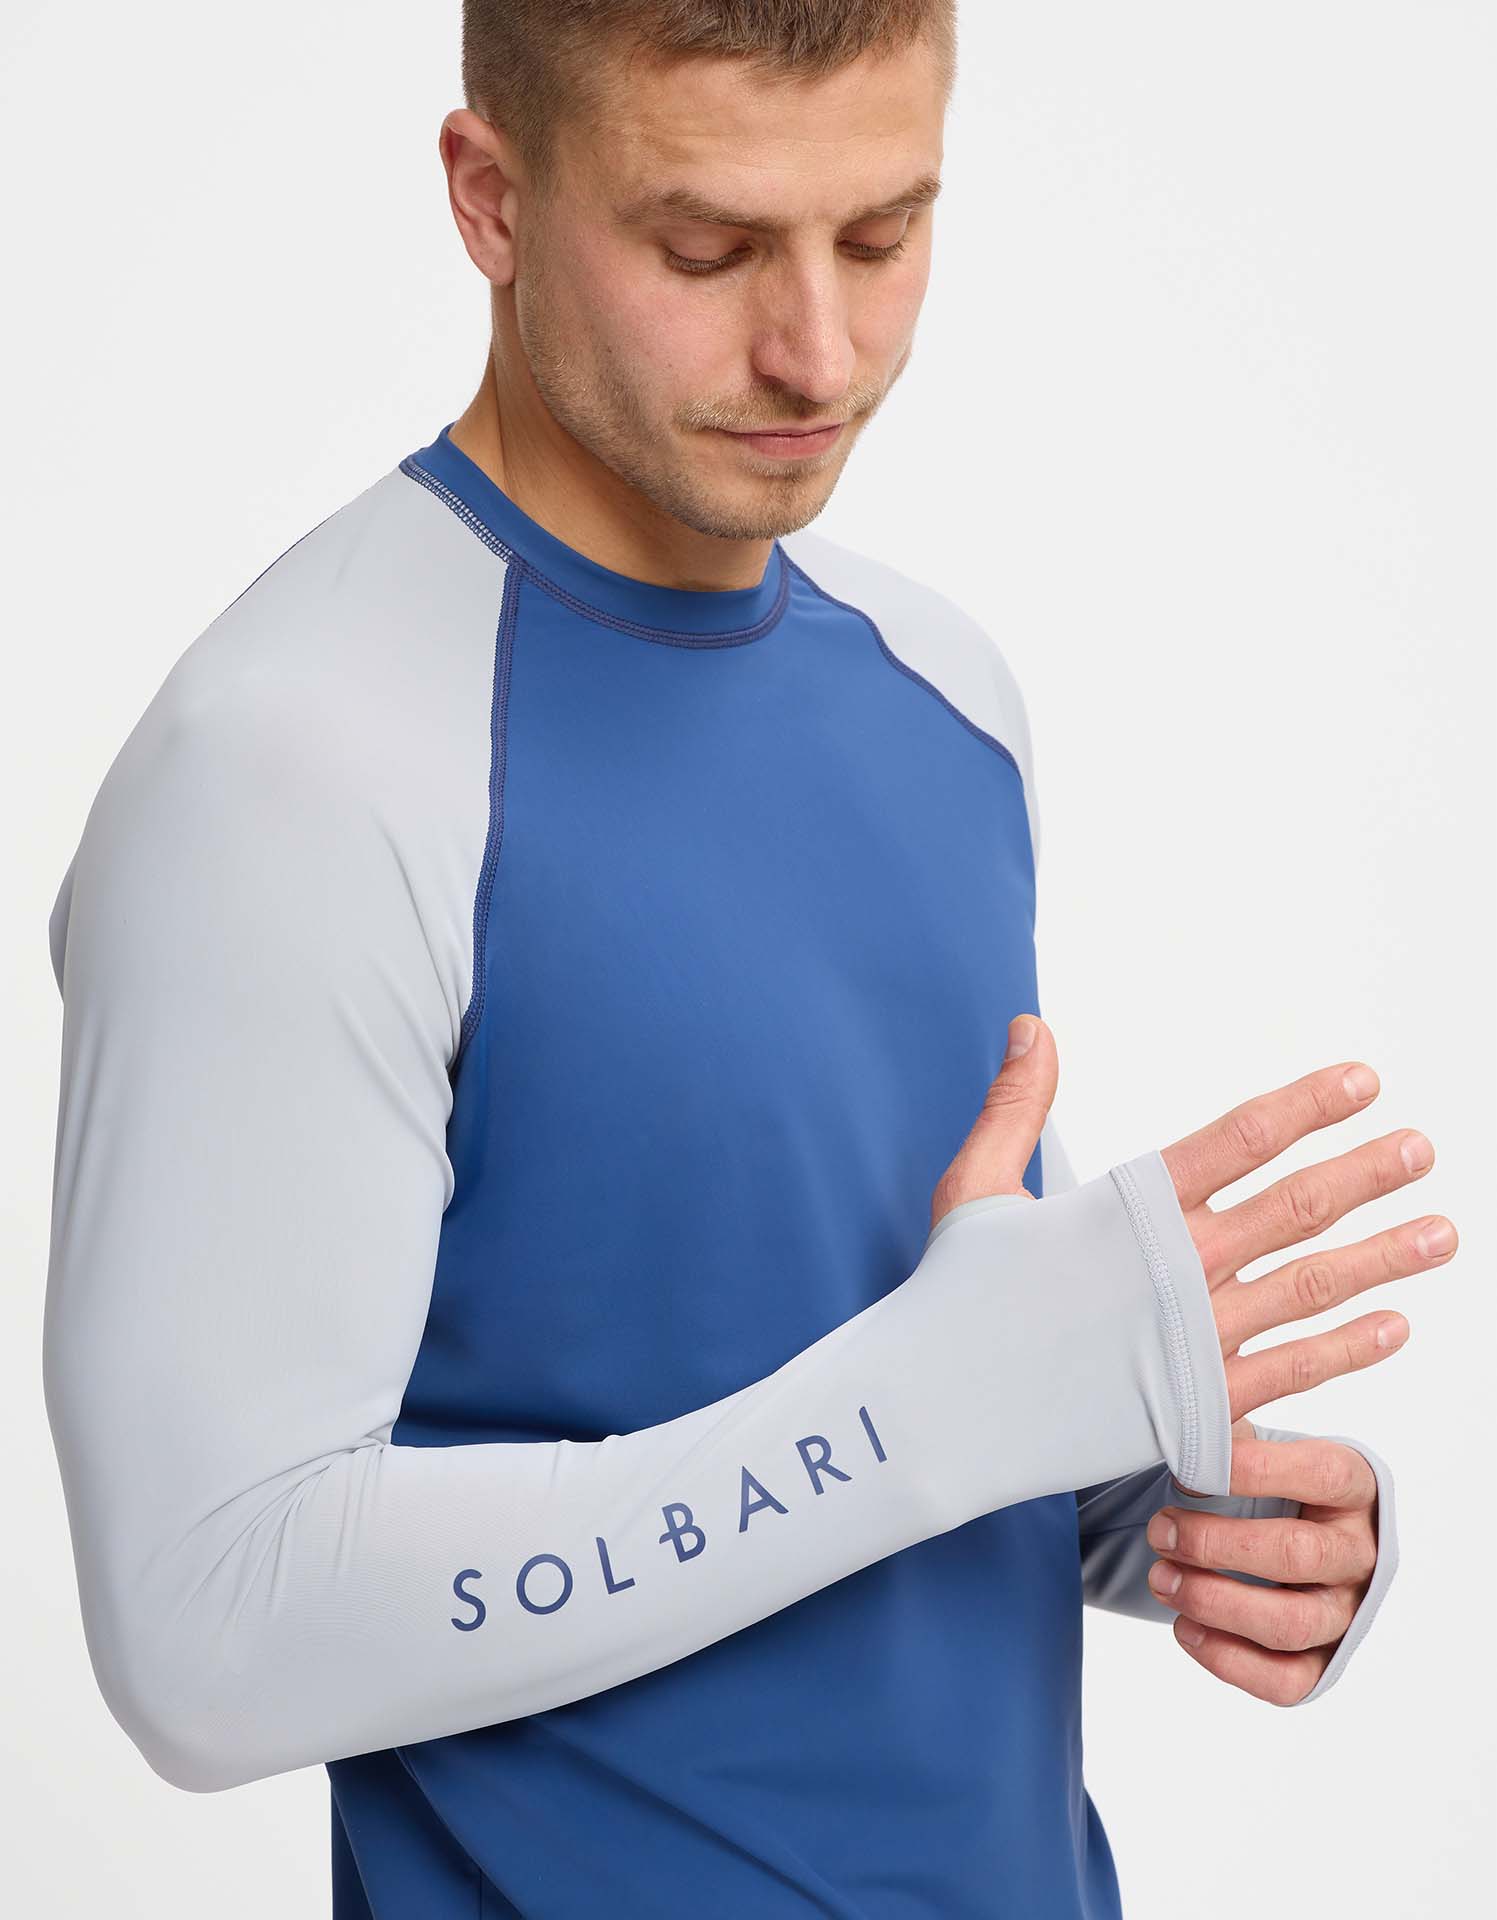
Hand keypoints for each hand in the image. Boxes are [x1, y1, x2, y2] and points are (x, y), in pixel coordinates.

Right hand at [930, 1017, 1457, 1442]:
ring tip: (1442, 1232)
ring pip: (1314, 1287)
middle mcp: (1175, 1266)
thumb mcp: (976, 1187)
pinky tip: (1396, 1325)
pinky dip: (1351, 1349)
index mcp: (1128, 1207)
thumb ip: (1017, 1105)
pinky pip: (1296, 1373)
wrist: (937, 1411)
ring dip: (1385, 1257)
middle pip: (1297, 1206)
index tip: (1362, 1082)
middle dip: (1368, 1173)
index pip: (1240, 1137)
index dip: (1309, 1104)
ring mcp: (1195, 1339)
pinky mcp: (1198, 1407)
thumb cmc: (952, 1297)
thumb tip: (1034, 1025)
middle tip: (1421, 1150)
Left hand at [1143, 1419, 1380, 1704]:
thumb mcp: (1249, 1430)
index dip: (1254, 1470)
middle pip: (1298, 1554)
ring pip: (1291, 1623)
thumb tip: (1173, 1374)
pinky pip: (1287, 1680)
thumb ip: (1226, 1406)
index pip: (1319, 1473)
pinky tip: (1184, 1627)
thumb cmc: (1254, 1471)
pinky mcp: (1322, 1660)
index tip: (1187, 1468)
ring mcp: (1344, 1610)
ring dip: (1214, 1601)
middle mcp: (1359, 1550)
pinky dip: (1229, 1660)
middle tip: (1159, 1528)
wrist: (1275, 1525)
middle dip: (1218, 1544)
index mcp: (1352, 1482)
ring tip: (1160, 1577)